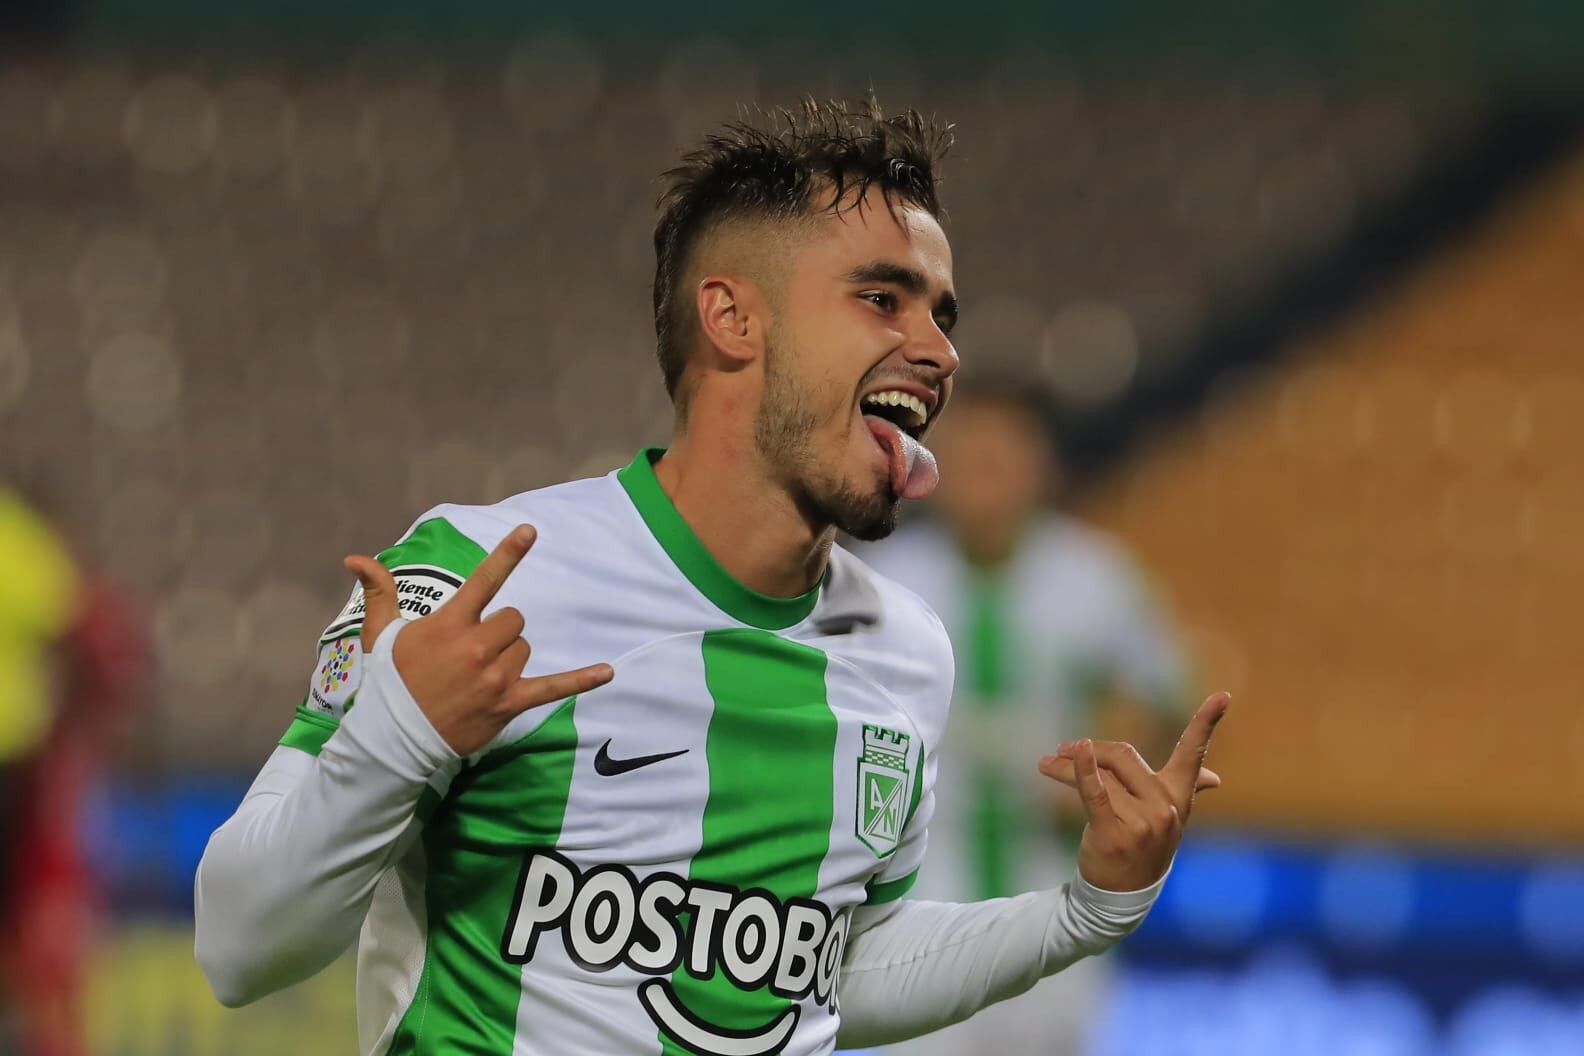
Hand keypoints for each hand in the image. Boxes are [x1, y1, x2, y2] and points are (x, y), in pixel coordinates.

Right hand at [342, 524, 613, 755]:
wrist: (394, 739)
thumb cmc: (391, 683)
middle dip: (499, 631)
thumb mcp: (381, 635)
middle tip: (473, 653)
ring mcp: (496, 676)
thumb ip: (378, 592)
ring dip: (510, 658)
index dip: (509, 553)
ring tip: (480, 678)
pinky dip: (583, 680)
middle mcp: (476, 647)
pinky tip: (608, 672)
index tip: (530, 530)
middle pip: (514, 620)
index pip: (485, 580)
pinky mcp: (510, 703)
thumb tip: (355, 558)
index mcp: (450, 624)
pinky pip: (554, 687)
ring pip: (524, 648)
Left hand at [1035, 692, 1229, 891]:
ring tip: (1047, 763)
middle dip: (1091, 750)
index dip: (1207, 722)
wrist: (1120, 894)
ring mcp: (1142, 822)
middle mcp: (1165, 807)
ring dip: (1066, 764)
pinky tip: (1070, 754)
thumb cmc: (1142, 846)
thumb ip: (1187, 791)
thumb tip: (1214, 777)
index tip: (1223, 695)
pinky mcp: (1114, 833)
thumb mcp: (1167, 819)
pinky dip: (1080, 770)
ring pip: (1100, 773)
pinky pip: (1094, 792)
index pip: (1193, 753)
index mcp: (1179, 796)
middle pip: (1124, 755)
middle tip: (1063, 749)